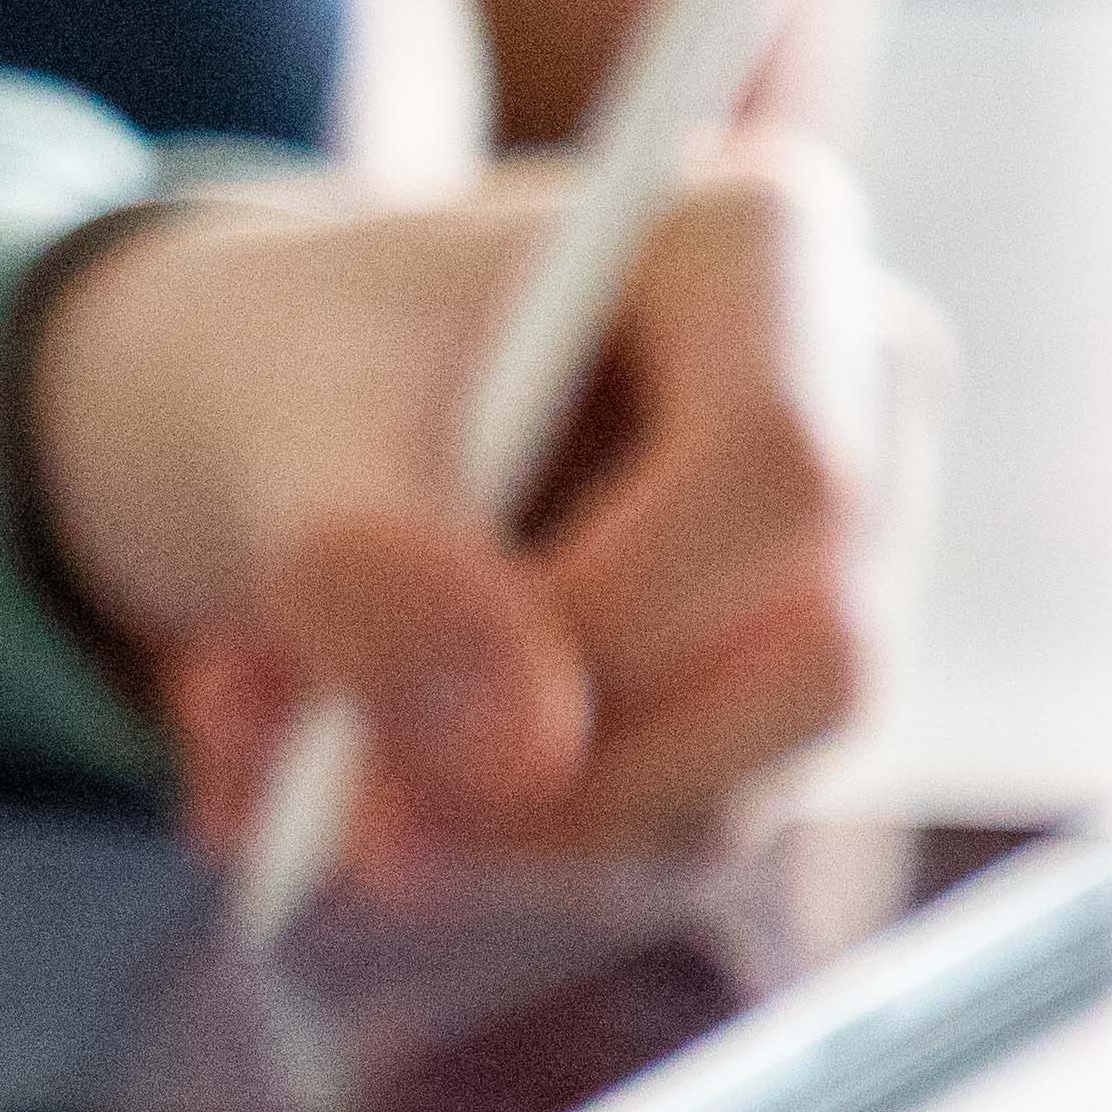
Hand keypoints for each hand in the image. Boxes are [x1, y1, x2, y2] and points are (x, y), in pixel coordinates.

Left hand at [18, 141, 907, 870]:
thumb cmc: (292, 363)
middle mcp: (854, 423)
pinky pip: (648, 860)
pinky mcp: (750, 738)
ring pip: (728, 797)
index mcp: (766, 252)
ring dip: (476, 830)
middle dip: (551, 773)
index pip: (782, 469)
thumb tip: (524, 755)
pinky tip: (319, 781)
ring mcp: (821, 595)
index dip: (607, 616)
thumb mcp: (275, 427)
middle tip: (325, 799)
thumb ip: (371, 564)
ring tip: (263, 739)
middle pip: (808, 664)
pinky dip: (468, 857)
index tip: (396, 688)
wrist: (256, 430)